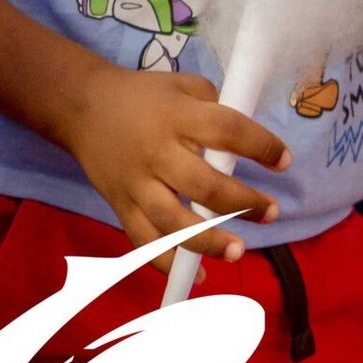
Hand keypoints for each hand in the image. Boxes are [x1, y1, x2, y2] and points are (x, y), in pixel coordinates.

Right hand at [63, 63, 289, 266]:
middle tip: (269, 211)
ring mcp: (136, 182)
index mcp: (176, 115)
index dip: (260, 146)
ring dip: (210, 241)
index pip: (226, 130)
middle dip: (242, 203)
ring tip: (239, 250)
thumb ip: (214, 106)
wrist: (80, 105)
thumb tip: (249, 142)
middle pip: (203, 185)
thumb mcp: (180, 85)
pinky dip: (169, 264)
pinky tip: (198, 277)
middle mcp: (157, 151)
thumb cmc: (141, 95)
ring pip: (173, 222)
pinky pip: (144, 241)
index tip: (282, 160)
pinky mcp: (121, 204)